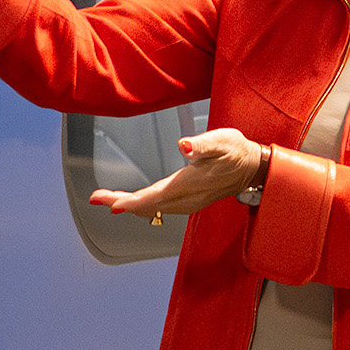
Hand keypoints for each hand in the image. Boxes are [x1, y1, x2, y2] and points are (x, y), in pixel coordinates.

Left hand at [91, 126, 270, 220]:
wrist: (253, 167)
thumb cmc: (236, 151)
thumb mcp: (222, 140)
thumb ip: (202, 144)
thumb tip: (184, 146)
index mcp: (189, 184)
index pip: (154, 196)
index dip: (130, 201)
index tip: (109, 203)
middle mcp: (186, 198)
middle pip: (148, 205)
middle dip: (121, 202)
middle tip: (96, 198)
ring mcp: (188, 202)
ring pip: (153, 208)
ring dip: (130, 205)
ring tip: (107, 200)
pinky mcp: (189, 201)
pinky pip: (161, 208)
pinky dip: (144, 205)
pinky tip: (134, 202)